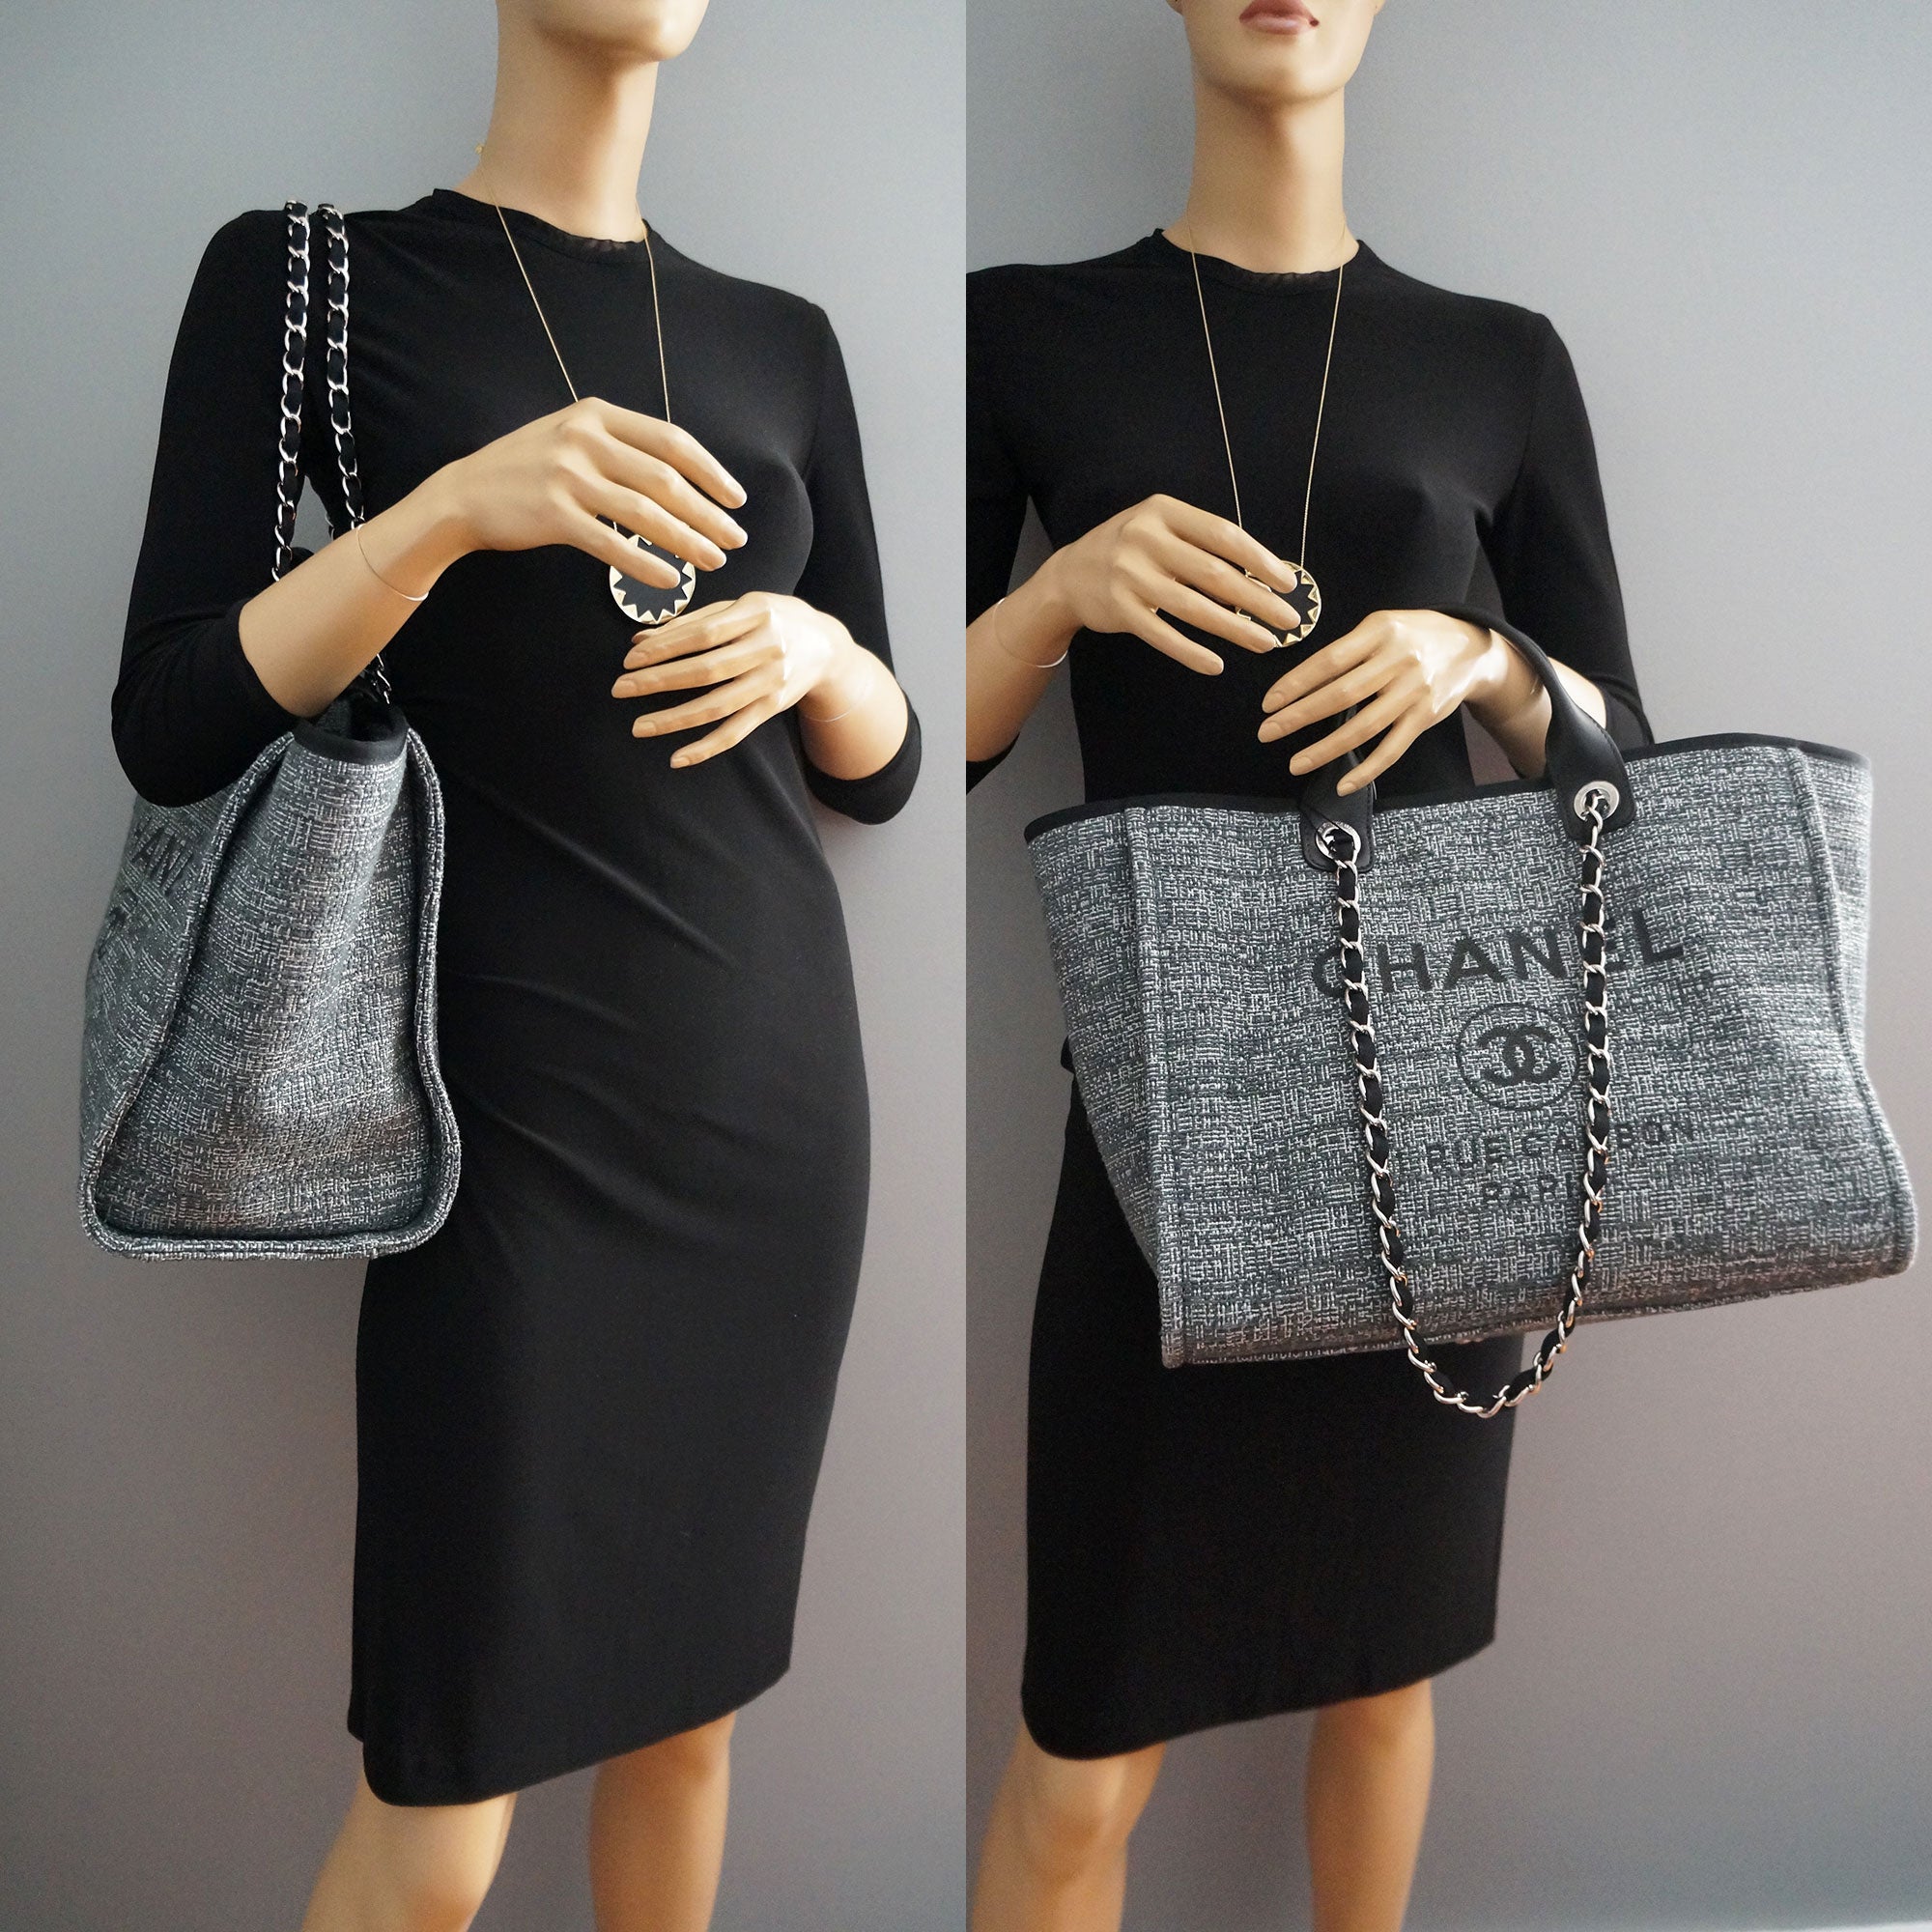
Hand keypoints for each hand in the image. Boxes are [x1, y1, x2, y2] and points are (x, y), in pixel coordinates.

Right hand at [438, 396, 748, 587]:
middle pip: (666, 480)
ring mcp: (567, 475)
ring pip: (646, 514)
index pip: (671, 441)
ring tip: (715, 561)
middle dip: (709, 514)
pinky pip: (613, 544)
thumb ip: (620, 445)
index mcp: (596, 415)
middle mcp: (584, 439)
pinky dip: (647, 565)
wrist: (464, 493)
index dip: (711, 472)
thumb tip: (681, 474)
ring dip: (688, 541)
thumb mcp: (572, 437)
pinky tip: (672, 580)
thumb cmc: (527, 470)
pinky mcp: (553, 514)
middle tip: (736, 540)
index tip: (737, 500)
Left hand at [610, 592, 862, 767]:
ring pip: (718, 706)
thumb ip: (692, 621)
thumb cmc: (773, 619)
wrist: (826, 646)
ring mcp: (772, 682)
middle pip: (706, 670)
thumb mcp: (739, 606)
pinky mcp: (773, 707)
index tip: (629, 659)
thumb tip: (639, 639)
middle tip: (621, 689)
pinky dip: (707, 748)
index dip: (664, 647)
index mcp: (757, 613)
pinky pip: (736, 732)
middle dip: (659, 681)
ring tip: (639, 726)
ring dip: (675, 719)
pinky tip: (677, 758)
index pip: (702, 633)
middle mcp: (768, 648)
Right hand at [1036, 493, 1310, 674]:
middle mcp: (1145, 540)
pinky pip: (1163, 636)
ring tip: (1265, 642)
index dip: (1260, 560)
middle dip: (1257, 600)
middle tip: (1289, 619)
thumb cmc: (1130, 550)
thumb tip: (1261, 573)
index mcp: (1163, 511)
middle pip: (1214, 574)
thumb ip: (1200, 542)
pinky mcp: (1120, 610)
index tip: (1287, 583)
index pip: (1223, 535)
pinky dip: (1191, 652)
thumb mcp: (1160, 527)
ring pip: (1194, 608)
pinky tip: (1216, 664)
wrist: (1069, 574)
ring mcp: (1130, 577)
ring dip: (1235, 629)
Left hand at [1258, 608, 1511, 794]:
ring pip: (1363, 727)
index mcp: (1380, 632)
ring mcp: (1414, 691)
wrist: (1471, 647)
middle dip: (1299, 717)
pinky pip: (1392, 749)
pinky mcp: (1425, 717)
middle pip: (1341, 695)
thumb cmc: (1413, 635)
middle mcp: (1399, 661)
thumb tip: (1302, 683)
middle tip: (1267, 732)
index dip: (1296, 683)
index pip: (1329, 661)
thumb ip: (1349, 649)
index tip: (1269, 703)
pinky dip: (1367, 769)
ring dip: (1325, 749)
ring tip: (1295, 764)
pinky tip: (1342, 783)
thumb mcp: (1383, 625)